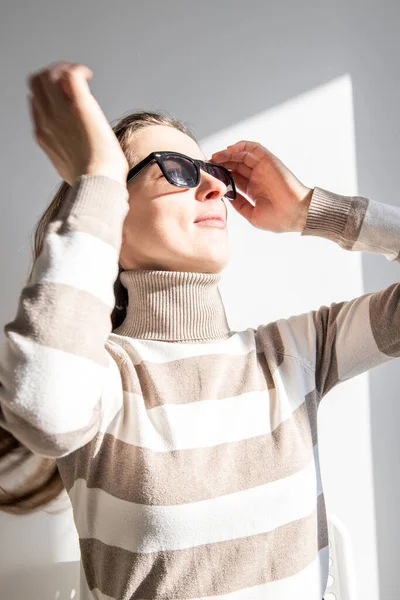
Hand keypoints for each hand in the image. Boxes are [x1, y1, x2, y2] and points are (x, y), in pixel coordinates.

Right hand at [27, 61, 128, 185]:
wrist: (97, 183)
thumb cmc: (92, 181)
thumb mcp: (69, 167)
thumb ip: (67, 154)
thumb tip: (80, 153)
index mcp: (43, 135)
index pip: (36, 102)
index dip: (50, 94)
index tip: (67, 96)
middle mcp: (47, 120)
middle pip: (37, 83)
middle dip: (53, 75)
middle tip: (72, 79)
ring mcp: (61, 112)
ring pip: (49, 74)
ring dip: (65, 69)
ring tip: (81, 75)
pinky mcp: (80, 106)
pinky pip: (70, 74)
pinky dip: (78, 69)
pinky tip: (88, 75)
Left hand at [211, 141, 312, 232]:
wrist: (296, 213)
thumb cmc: (278, 219)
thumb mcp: (252, 215)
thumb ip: (239, 205)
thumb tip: (227, 196)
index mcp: (254, 190)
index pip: (234, 179)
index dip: (222, 176)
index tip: (209, 177)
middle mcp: (258, 178)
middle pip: (236, 166)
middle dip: (221, 164)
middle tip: (208, 165)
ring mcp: (263, 168)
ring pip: (242, 156)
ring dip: (228, 154)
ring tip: (215, 157)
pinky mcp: (269, 160)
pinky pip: (254, 148)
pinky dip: (241, 146)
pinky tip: (229, 149)